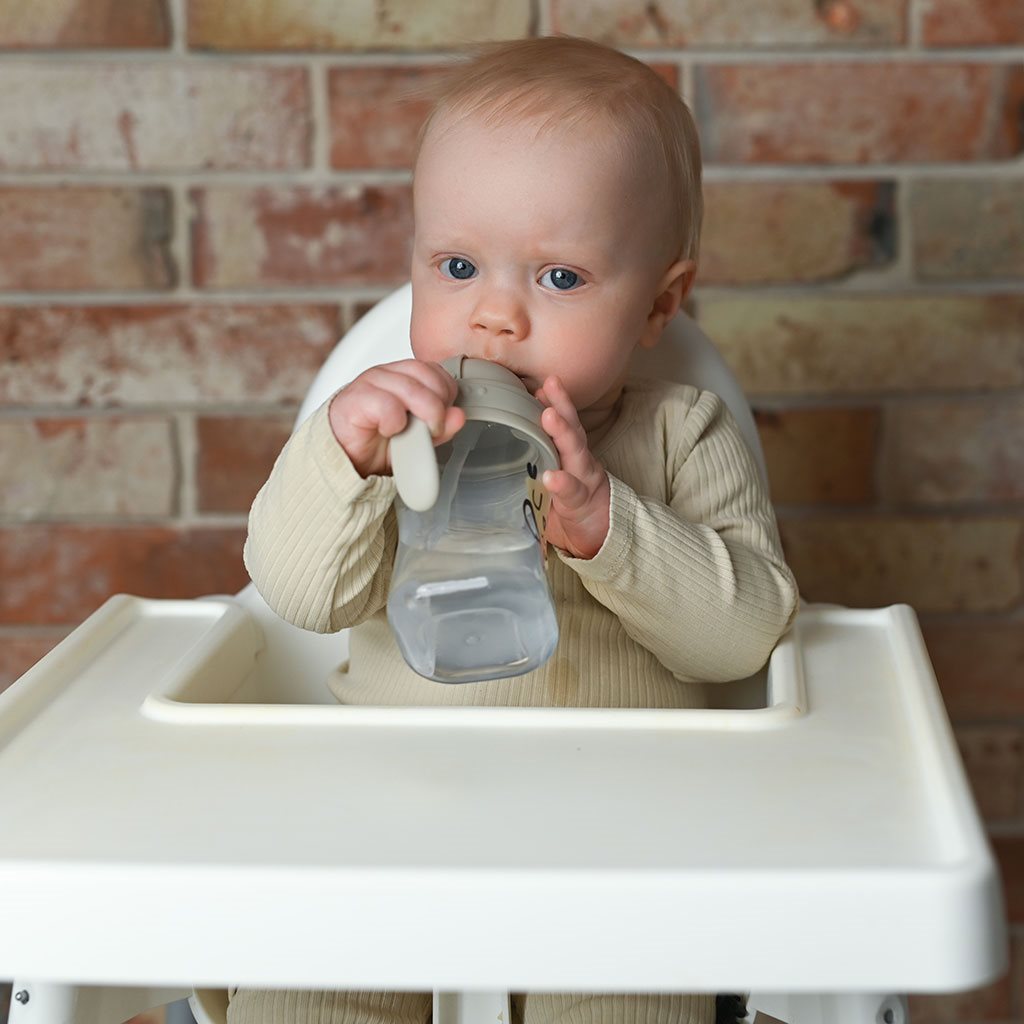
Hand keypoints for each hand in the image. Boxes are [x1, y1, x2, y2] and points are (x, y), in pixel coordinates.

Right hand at [328, 359, 465, 478]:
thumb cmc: (377, 442)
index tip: (442, 419)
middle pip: (428, 376)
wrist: (345, 458)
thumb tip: (459, 416)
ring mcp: (370, 382)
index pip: (436, 371)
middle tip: (431, 429)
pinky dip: (394, 422)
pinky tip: (388, 430)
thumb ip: (440, 427)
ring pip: (411, 389)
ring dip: (420, 416)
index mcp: (404, 376)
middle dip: (437, 407)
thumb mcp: (418, 438)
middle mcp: (388, 374)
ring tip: (411, 433)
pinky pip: (387, 405)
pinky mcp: (355, 398)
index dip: (446, 395)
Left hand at [535, 375, 610, 559]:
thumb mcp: (547, 478)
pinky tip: (552, 477)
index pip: (561, 423)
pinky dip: (562, 484)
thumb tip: (490, 447)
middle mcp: (577, 461)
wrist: (600, 534)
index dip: (553, 401)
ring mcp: (583, 480)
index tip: (538, 383)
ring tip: (548, 416)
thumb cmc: (567, 505)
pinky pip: (572, 493)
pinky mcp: (582, 504)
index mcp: (567, 453)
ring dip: (562, 433)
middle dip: (561, 405)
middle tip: (548, 384)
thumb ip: (529, 461)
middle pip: (572, 428)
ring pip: (575, 452)